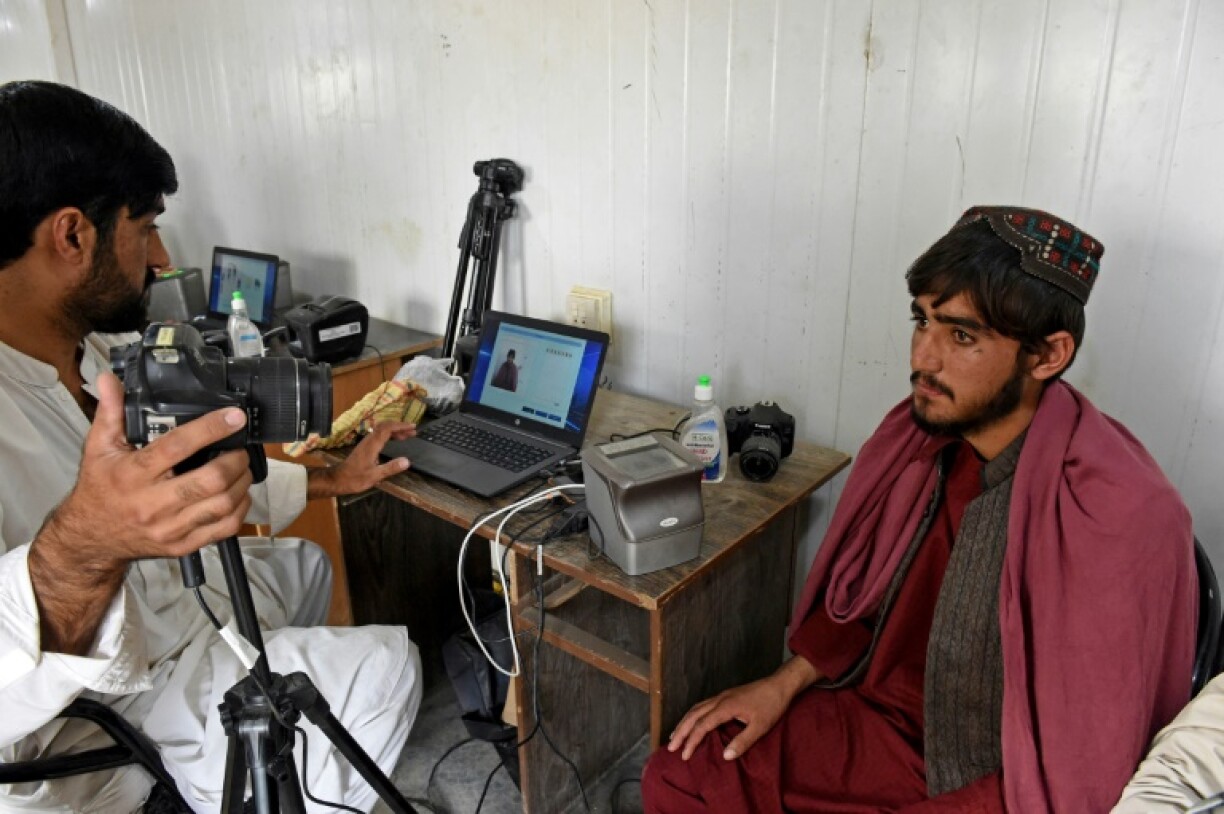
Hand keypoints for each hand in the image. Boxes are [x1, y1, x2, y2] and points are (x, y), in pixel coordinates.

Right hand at [30, 372, 254, 652]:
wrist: (91, 538)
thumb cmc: (99, 489)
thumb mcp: (98, 448)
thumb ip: (110, 412)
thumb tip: (110, 379)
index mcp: (133, 475)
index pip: (177, 447)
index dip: (210, 429)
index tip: (234, 416)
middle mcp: (153, 504)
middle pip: (210, 481)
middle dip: (235, 460)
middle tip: (239, 448)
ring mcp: (170, 528)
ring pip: (223, 505)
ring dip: (242, 482)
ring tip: (241, 467)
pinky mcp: (182, 545)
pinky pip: (224, 529)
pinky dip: (240, 509)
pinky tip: (237, 494)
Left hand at [307, 420, 415, 498]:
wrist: (337, 479)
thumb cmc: (355, 478)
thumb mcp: (374, 476)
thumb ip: (391, 468)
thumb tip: (407, 461)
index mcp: (372, 445)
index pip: (388, 429)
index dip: (401, 426)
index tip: (413, 427)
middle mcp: (369, 440)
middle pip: (385, 427)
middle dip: (400, 427)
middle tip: (413, 431)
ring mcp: (366, 443)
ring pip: (382, 431)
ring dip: (395, 431)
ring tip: (407, 435)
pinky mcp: (365, 447)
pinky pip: (379, 435)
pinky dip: (389, 435)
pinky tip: (394, 441)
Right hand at [667, 656, 818, 760]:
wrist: (779, 685)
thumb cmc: (771, 706)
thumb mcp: (760, 727)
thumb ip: (742, 742)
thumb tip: (725, 757)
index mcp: (725, 707)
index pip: (702, 725)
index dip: (691, 741)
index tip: (684, 755)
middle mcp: (719, 700)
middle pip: (693, 715)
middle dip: (680, 731)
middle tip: (670, 747)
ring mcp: (722, 696)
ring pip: (696, 708)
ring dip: (684, 722)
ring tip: (675, 735)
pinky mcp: (726, 696)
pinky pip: (703, 705)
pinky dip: (693, 715)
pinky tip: (693, 721)